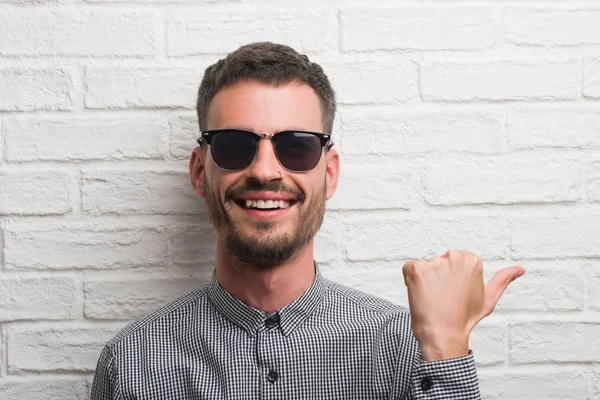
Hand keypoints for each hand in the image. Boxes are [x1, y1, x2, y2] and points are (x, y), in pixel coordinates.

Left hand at [402, 250, 523, 360]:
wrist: (443, 335)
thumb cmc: (464, 318)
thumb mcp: (488, 298)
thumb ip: (503, 280)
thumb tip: (520, 269)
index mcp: (472, 260)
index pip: (453, 262)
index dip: (451, 279)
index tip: (454, 293)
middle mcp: (454, 257)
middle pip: (438, 262)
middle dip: (437, 277)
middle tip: (443, 297)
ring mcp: (434, 262)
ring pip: (424, 268)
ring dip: (424, 281)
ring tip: (432, 298)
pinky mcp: (416, 269)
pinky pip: (409, 270)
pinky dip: (410, 282)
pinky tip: (420, 295)